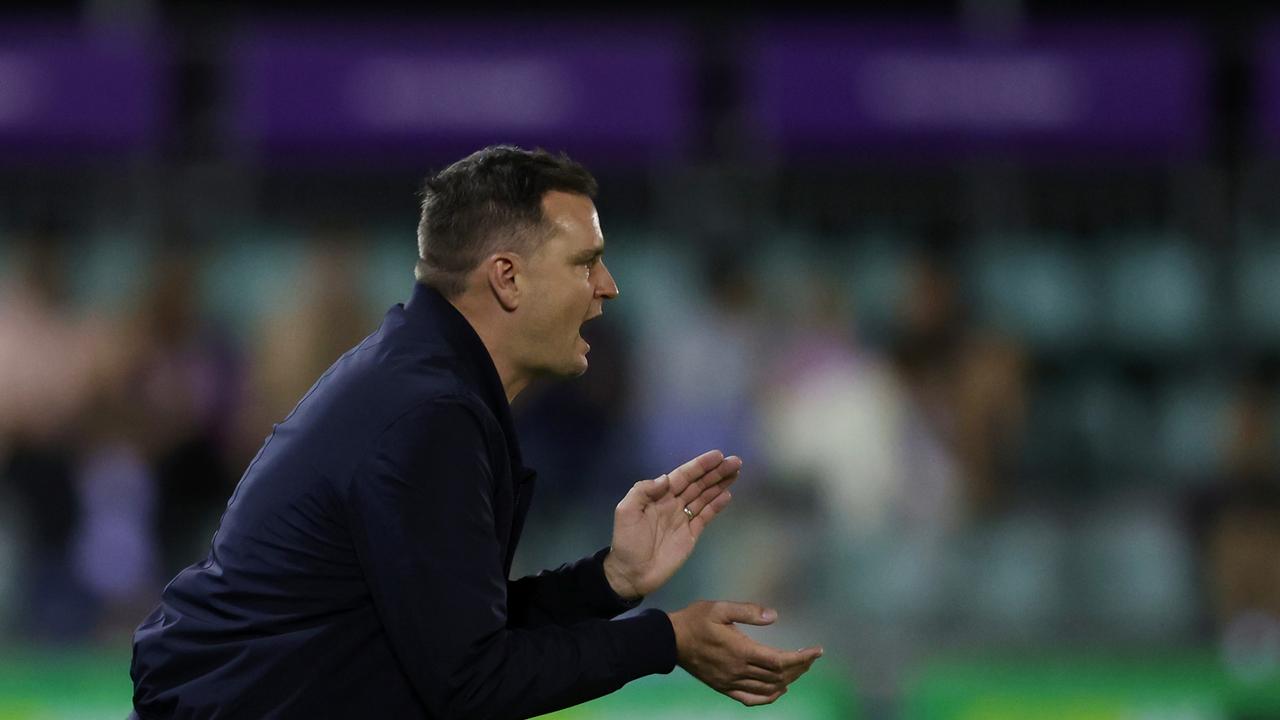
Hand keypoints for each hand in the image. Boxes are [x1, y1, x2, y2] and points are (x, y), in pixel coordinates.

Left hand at [603, 450, 740, 598]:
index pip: (683, 476)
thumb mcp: (626, 512)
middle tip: (735, 461)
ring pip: (705, 497)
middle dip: (716, 472)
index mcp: (659, 496)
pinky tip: (727, 496)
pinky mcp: (691, 535)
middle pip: (698, 484)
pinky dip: (716, 506)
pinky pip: (706, 516)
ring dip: (719, 485)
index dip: (700, 466)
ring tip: (736, 473)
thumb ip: (643, 491)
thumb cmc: (627, 542)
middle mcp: (673, 503)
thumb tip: (666, 478)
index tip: (717, 456)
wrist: (631, 573)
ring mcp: (683, 519)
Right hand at [668, 601, 822, 705]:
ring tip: (800, 669)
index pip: (780, 660)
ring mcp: (731, 682)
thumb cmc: (695, 620)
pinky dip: (769, 698)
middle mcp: (739, 670)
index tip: (817, 651)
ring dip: (788, 680)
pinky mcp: (724, 687)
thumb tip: (774, 616)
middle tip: (811, 657)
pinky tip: (778, 691)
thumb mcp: (720, 608)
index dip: (802, 657)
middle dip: (799, 667)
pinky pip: (751, 699)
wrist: (669, 641)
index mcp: (742, 650)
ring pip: (768, 688)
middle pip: (778, 676)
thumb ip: (748, 611)